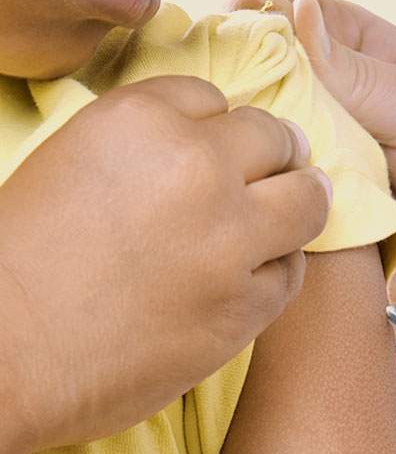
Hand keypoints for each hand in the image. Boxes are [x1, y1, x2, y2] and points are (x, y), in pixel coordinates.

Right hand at [0, 75, 330, 453]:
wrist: (3, 354)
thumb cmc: (19, 258)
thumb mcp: (73, 158)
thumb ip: (147, 140)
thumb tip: (209, 141)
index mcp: (140, 120)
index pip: (213, 98)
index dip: (218, 125)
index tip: (219, 144)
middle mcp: (197, 167)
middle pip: (276, 138)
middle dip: (276, 152)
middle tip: (277, 169)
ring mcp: (230, 238)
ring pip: (308, 199)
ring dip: (299, 202)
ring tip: (288, 213)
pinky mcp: (245, 303)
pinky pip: (291, 271)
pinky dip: (276, 269)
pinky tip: (252, 275)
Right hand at [225, 0, 395, 453]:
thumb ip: (366, 73)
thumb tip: (292, 14)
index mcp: (388, 70)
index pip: (318, 21)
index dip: (276, 6)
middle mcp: (351, 116)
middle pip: (279, 75)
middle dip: (245, 58)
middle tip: (211, 46)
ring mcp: (329, 171)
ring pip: (265, 135)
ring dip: (241, 118)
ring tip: (217, 99)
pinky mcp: (315, 227)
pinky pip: (270, 197)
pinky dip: (251, 179)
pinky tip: (226, 161)